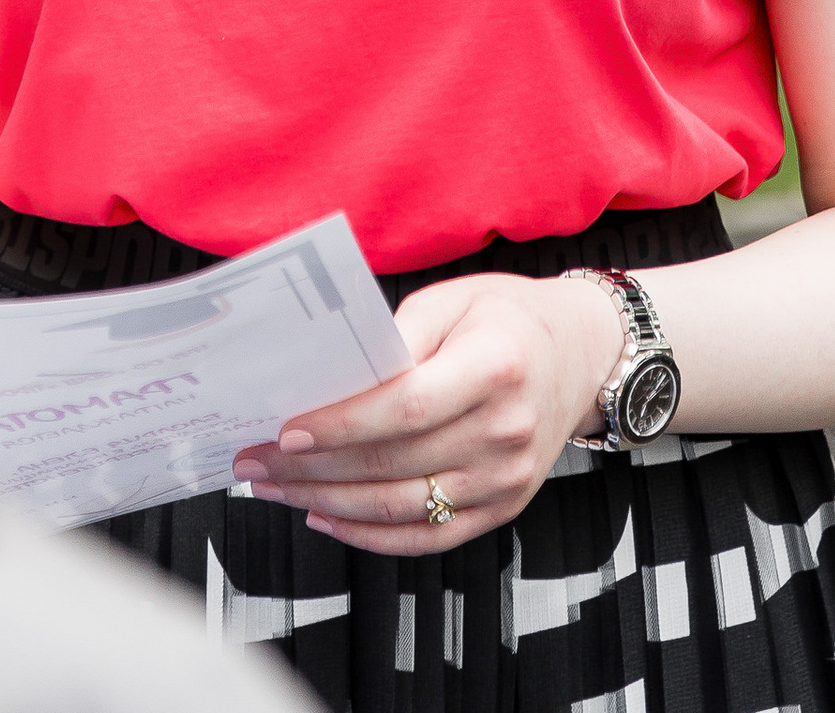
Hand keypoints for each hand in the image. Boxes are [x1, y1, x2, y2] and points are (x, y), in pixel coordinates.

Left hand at [231, 271, 622, 555]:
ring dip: (329, 504)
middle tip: (253, 461)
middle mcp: (505, 433)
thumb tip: (332, 380)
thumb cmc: (508, 318)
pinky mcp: (502, 508)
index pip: (407, 408)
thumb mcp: (454, 300)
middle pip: (395, 464)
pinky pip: (429, 536)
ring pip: (403, 508)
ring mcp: (507, 480)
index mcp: (496, 369)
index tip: (287, 430)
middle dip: (313, 468)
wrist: (581, 355)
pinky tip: (327, 517)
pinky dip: (372, 535)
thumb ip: (397, 337)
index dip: (343, 424)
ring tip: (276, 488)